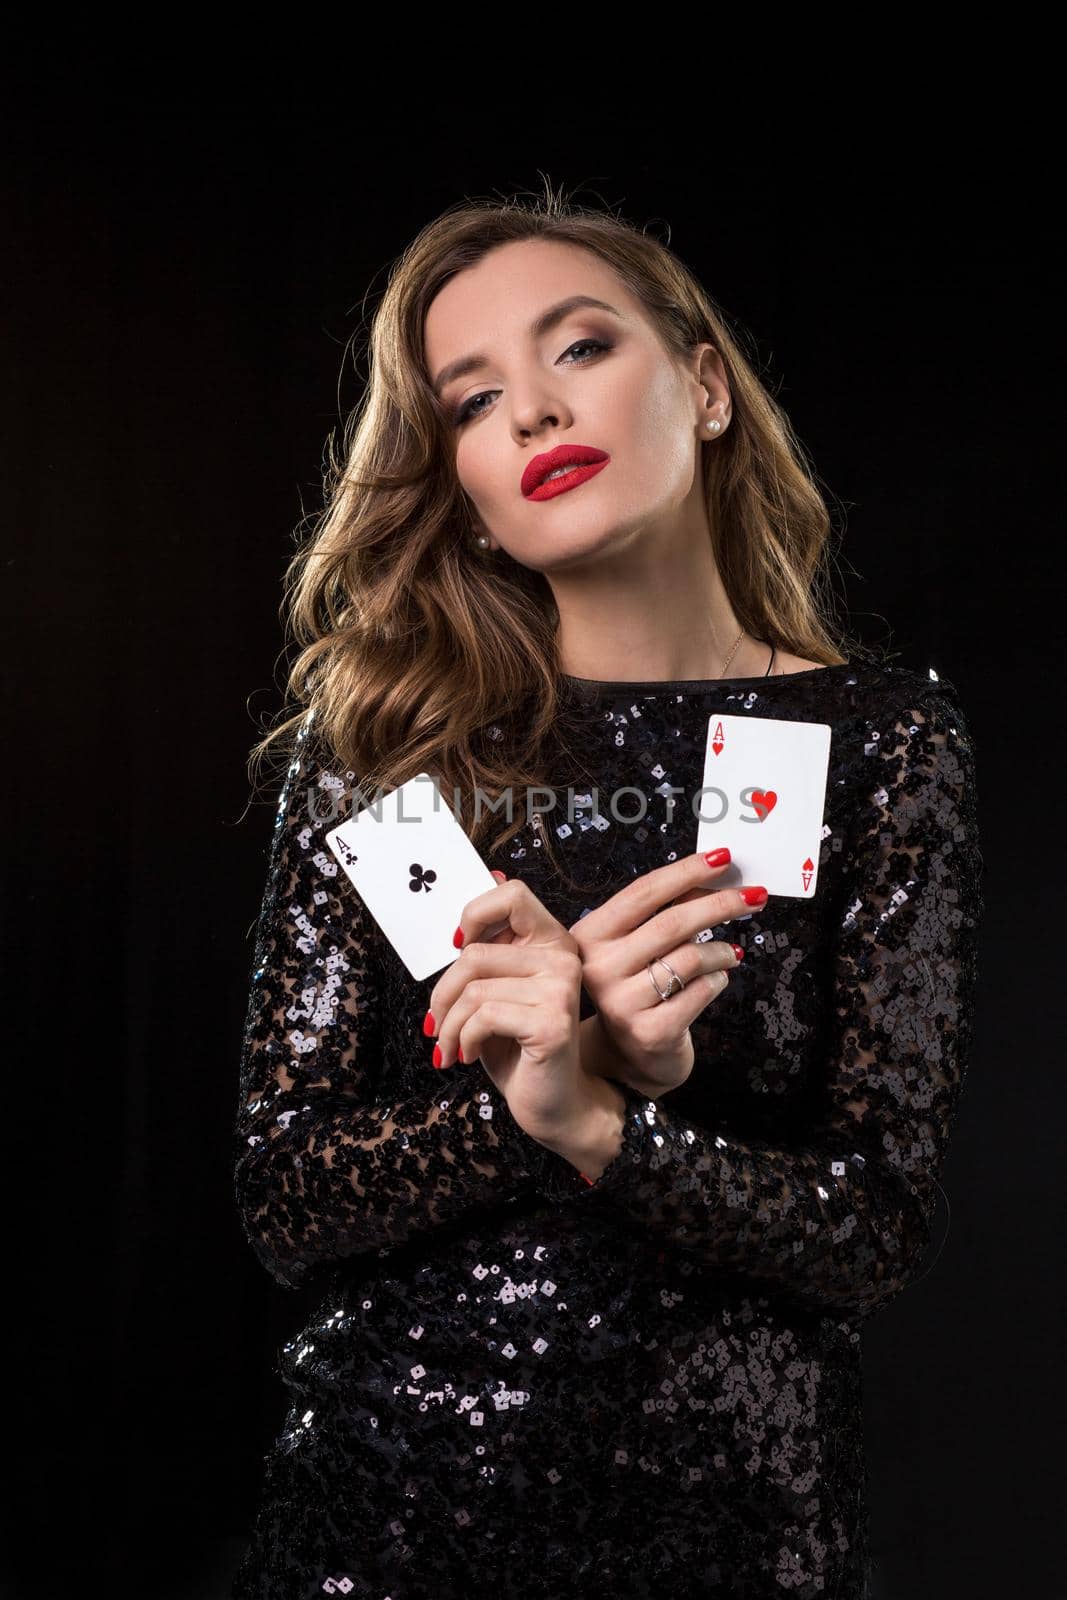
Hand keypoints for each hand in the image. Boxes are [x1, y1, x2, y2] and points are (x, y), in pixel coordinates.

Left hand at [424, 871, 593, 1144]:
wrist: (555, 1104)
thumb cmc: (518, 1049)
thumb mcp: (496, 994)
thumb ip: (487, 953)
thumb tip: (475, 898)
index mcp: (552, 943)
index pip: (511, 894)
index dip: (474, 915)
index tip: (459, 949)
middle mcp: (563, 959)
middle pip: (475, 953)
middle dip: (442, 994)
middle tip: (437, 1024)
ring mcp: (561, 989)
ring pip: (474, 989)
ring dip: (449, 1025)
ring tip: (451, 1046)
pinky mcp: (551, 1022)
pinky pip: (483, 1016)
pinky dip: (464, 1039)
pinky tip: (468, 1056)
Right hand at [567, 850, 769, 1098]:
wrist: (630, 1053)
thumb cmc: (639, 986)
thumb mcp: (639, 944)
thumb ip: (667, 910)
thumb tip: (716, 873)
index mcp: (590, 936)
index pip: (643, 893)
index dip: (686, 871)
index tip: (723, 858)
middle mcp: (598, 968)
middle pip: (672, 922)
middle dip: (720, 904)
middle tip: (754, 896)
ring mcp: (621, 1003)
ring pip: (691, 958)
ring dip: (722, 950)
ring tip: (730, 953)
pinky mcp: (650, 1031)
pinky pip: (701, 991)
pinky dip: (718, 981)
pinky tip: (716, 981)